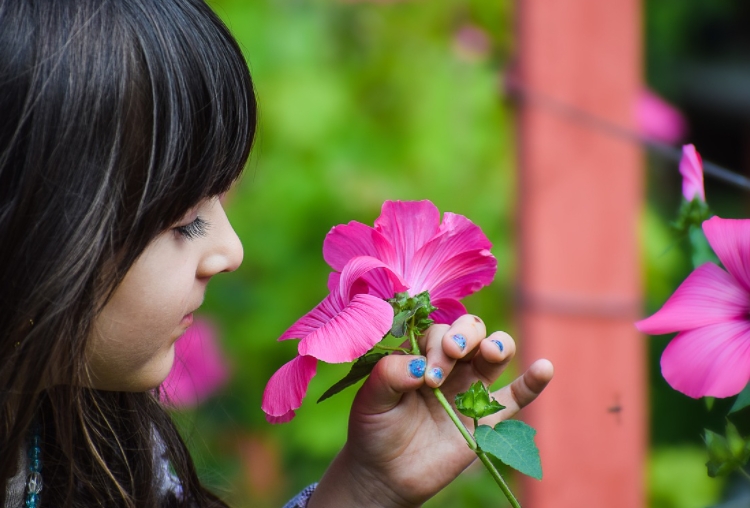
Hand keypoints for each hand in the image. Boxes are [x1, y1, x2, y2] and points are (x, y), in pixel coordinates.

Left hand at [308, 315, 553, 507]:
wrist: (386, 473)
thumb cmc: (374, 429)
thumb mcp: (371, 399)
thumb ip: (389, 374)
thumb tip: (420, 366)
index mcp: (421, 353)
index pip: (437, 331)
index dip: (436, 344)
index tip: (426, 374)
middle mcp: (450, 364)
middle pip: (470, 330)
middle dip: (465, 334)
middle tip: (452, 353)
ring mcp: (471, 389)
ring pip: (496, 353)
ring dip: (498, 345)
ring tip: (490, 353)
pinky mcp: (487, 418)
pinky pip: (517, 396)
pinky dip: (534, 381)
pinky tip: (544, 368)